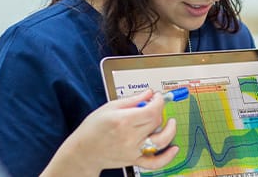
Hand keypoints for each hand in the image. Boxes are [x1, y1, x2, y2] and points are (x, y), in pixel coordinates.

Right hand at [42, 90, 179, 175]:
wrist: (83, 152)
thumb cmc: (92, 129)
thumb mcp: (109, 107)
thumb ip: (132, 100)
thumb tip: (148, 93)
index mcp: (123, 121)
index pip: (152, 110)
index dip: (159, 101)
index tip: (158, 97)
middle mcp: (129, 137)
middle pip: (156, 122)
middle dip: (160, 111)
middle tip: (156, 106)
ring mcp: (133, 150)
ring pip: (160, 140)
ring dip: (170, 130)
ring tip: (171, 122)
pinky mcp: (134, 160)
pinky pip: (154, 162)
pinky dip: (167, 157)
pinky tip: (174, 148)